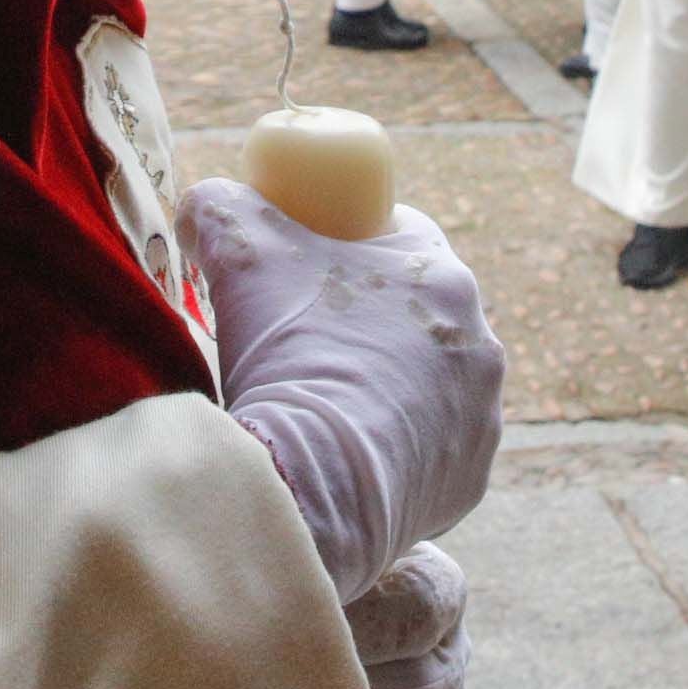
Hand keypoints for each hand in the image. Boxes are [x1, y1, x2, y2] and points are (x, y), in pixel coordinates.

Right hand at [182, 179, 503, 605]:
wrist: (313, 483)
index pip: (400, 235)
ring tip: (320, 406)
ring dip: (384, 388)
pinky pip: (431, 454)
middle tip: (300, 340)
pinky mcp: (469, 481)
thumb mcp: (235, 248)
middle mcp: (478, 345)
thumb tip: (207, 205)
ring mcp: (480, 418)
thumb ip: (221, 206)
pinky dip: (392, 453)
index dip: (346, 241)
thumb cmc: (285, 353)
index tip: (301, 264)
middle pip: (414, 315)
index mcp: (443, 277)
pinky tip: (345, 460)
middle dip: (365, 321)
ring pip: (427, 385)